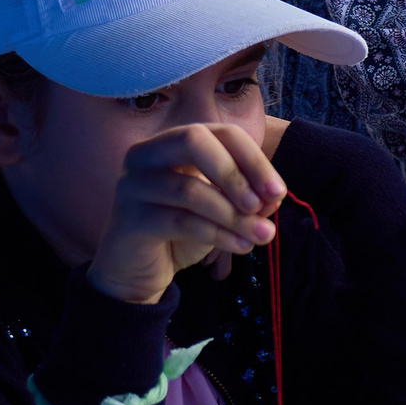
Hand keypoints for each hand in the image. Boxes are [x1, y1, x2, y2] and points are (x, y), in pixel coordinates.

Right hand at [91, 123, 284, 305]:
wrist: (140, 271)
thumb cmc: (183, 231)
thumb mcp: (223, 209)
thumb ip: (249, 197)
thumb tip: (274, 196)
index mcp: (173, 142)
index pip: (221, 132)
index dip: (254, 159)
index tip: (278, 192)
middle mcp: (146, 154)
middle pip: (194, 140)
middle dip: (235, 173)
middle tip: (261, 206)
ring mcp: (131, 184)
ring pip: (189, 189)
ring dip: (233, 215)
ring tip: (262, 235)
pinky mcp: (128, 219)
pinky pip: (180, 222)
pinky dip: (218, 235)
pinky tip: (241, 246)